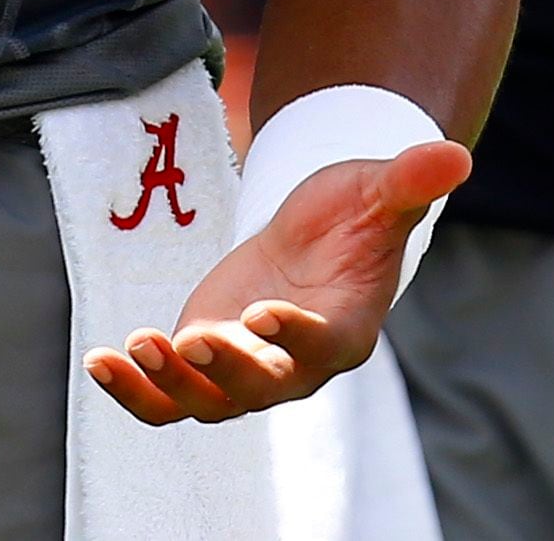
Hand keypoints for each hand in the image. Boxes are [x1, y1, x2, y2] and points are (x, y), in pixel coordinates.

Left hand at [85, 140, 468, 423]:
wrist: (314, 241)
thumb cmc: (350, 219)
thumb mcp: (376, 192)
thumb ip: (408, 181)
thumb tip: (455, 151)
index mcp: (344, 329)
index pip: (324, 346)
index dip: (296, 336)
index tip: (263, 314)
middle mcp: (296, 365)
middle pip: (264, 387)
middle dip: (228, 368)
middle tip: (192, 339)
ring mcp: (247, 371)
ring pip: (209, 402)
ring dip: (171, 383)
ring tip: (135, 346)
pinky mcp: (204, 364)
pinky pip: (168, 397)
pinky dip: (135, 390)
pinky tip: (97, 360)